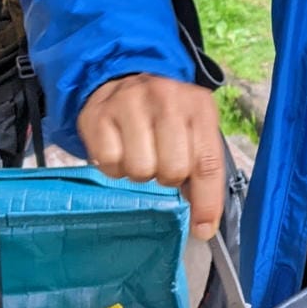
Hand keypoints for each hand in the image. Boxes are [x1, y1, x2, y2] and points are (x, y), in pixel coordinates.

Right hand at [78, 74, 223, 239]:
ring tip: (140, 153)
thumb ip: (202, 171)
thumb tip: (203, 224)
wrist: (122, 79)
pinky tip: (120, 149)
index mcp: (198, 106)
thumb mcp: (193, 131)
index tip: (204, 229)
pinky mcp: (99, 114)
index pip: (208, 162)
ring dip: (140, 172)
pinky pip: (109, 164)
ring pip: (140, 169)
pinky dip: (114, 167)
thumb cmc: (164, 116)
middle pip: (173, 170)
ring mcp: (130, 103)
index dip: (207, 201)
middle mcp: (167, 99)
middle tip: (161, 162)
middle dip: (168, 177)